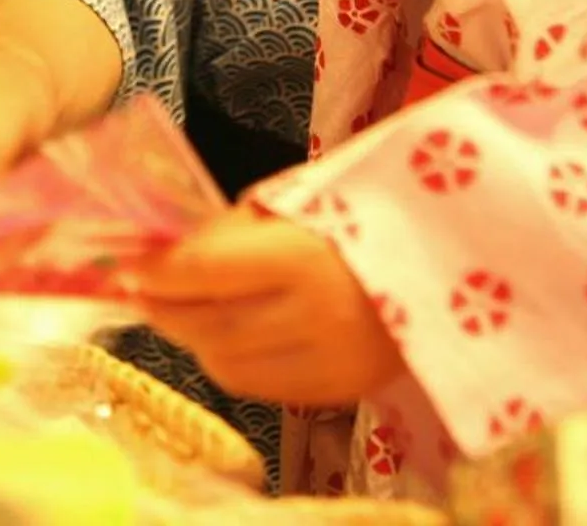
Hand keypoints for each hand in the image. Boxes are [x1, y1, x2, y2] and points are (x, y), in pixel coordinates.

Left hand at [135, 207, 404, 407]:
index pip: (202, 272)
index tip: (125, 266)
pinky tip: (224, 334)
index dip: (156, 272)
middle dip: (164, 308)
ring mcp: (328, 364)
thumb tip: (173, 252)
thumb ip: (238, 228)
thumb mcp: (305, 194)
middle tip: (137, 291)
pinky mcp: (340, 391)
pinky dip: (230, 361)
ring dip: (192, 338)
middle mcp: (312, 320)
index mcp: (302, 258)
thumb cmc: (377, 207)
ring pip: (226, 364)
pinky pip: (261, 386)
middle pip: (207, 325)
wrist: (461, 253)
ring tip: (177, 312)